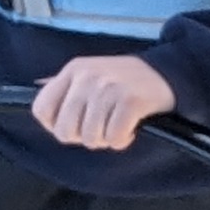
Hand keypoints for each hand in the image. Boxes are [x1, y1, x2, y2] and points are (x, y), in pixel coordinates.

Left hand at [30, 54, 175, 151]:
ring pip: (89, 137)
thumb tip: (40, 103)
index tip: (74, 125)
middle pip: (64, 130)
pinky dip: (122, 140)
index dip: (55, 126)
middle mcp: (88, 76)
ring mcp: (109, 88)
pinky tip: (130, 128)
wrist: (168, 72)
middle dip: (82, 137)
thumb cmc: (125, 80)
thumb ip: (66, 89)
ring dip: (105, 140)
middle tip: (100, 128)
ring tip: (116, 126)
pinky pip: (114, 138)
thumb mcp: (91, 74)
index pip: (42, 109)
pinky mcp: (130, 101)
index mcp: (73, 70)